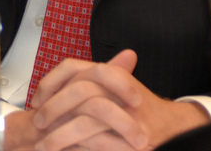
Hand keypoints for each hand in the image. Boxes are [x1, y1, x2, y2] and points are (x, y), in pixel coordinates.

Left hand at [28, 50, 210, 150]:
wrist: (173, 128)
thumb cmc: (141, 111)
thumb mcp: (117, 90)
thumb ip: (91, 83)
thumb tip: (55, 84)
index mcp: (112, 74)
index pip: (73, 67)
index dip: (50, 82)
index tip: (36, 100)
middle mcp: (120, 89)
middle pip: (78, 92)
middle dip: (52, 110)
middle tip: (37, 125)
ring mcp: (128, 114)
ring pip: (85, 121)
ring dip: (60, 136)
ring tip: (43, 146)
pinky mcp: (133, 138)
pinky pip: (99, 143)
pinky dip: (78, 150)